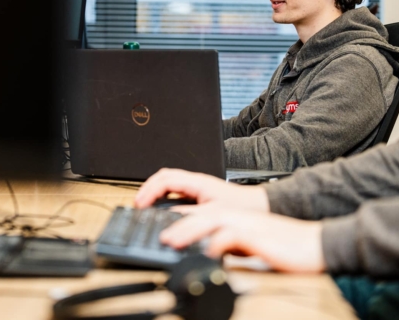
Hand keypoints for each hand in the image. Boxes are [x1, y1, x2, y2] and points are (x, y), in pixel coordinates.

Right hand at [134, 168, 268, 211]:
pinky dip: (164, 196)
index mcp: (197, 182)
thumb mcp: (213, 215)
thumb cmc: (243, 208)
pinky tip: (161, 207)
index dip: (149, 191)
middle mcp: (196, 181)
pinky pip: (175, 190)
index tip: (140, 205)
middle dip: (147, 189)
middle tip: (137, 205)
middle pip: (163, 177)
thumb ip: (190, 217)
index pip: (165, 179)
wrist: (260, 207)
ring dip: (154, 191)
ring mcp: (197, 186)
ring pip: (168, 182)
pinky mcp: (199, 194)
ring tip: (145, 205)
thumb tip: (169, 220)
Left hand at [161, 206, 325, 273]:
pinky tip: (206, 253)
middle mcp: (235, 214)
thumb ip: (226, 243)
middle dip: (174, 222)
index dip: (174, 219)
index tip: (158, 232)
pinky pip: (230, 236)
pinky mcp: (255, 233)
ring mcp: (244, 222)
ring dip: (187, 229)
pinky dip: (216, 244)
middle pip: (197, 212)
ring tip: (170, 241)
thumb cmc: (281, 245)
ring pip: (209, 219)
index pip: (197, 212)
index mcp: (230, 214)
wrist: (313, 244)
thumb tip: (205, 251)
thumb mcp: (246, 244)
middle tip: (156, 235)